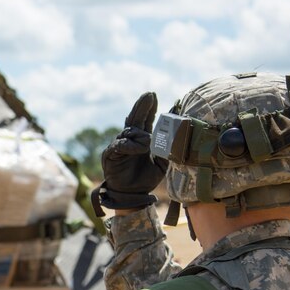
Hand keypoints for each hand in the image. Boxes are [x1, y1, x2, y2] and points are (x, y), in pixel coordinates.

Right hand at [94, 92, 167, 212]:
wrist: (134, 194)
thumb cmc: (147, 178)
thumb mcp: (163, 163)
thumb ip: (168, 149)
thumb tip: (178, 133)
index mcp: (142, 140)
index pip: (145, 119)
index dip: (149, 108)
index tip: (153, 96)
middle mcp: (130, 140)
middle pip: (135, 119)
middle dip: (142, 106)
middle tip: (149, 95)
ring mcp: (119, 146)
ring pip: (130, 132)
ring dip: (141, 135)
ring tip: (148, 143)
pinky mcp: (110, 155)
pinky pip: (120, 145)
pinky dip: (130, 145)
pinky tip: (139, 148)